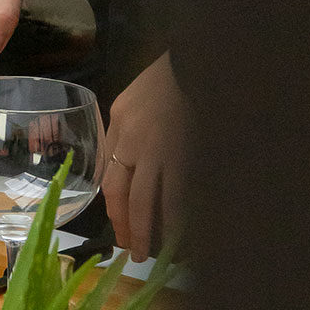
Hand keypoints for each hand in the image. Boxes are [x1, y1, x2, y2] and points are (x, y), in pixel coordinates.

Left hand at [103, 53, 188, 261]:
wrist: (200, 56)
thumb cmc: (176, 74)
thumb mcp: (140, 96)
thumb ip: (132, 126)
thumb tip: (134, 158)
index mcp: (118, 120)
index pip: (109, 170)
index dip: (112, 202)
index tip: (117, 222)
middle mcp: (129, 136)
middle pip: (119, 191)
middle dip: (122, 223)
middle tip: (127, 248)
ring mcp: (154, 146)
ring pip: (143, 199)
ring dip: (143, 229)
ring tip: (144, 253)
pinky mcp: (180, 151)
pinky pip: (174, 193)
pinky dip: (173, 217)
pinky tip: (175, 235)